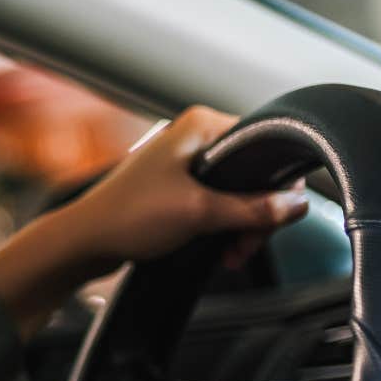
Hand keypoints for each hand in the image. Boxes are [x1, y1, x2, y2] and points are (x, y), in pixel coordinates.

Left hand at [59, 106, 307, 268]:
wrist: (83, 242)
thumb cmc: (128, 217)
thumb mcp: (199, 213)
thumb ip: (252, 209)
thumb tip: (296, 204)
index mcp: (201, 126)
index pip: (264, 145)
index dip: (276, 183)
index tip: (276, 215)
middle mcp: (194, 138)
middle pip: (253, 174)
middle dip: (256, 215)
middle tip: (247, 244)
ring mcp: (185, 163)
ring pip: (237, 194)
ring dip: (240, 228)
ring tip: (231, 254)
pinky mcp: (177, 188)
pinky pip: (216, 205)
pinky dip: (222, 228)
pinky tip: (221, 251)